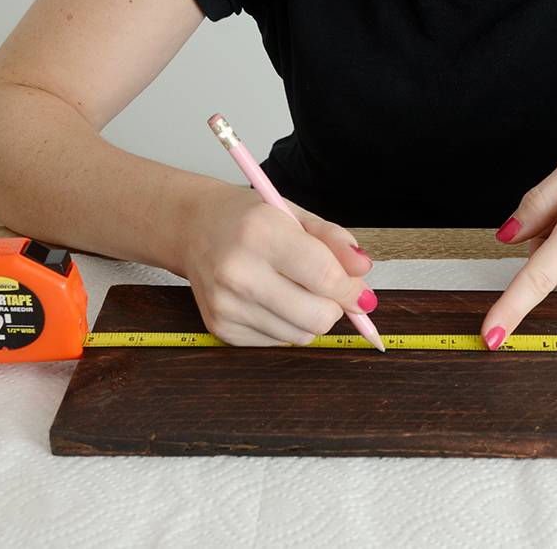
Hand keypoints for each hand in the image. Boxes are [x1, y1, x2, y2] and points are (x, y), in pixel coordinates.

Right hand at [180, 185, 376, 345]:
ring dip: (310, 317)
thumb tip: (363, 270)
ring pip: (301, 335)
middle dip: (335, 307)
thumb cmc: (249, 219)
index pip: (325, 276)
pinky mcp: (221, 328)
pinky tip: (270, 299)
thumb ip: (335, 241)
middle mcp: (238, 272)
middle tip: (328, 289)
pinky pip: (279, 342)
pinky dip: (286, 325)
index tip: (362, 293)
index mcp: (260, 233)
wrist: (193, 228)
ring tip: (293, 288)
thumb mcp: (296, 215)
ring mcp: (226, 304)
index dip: (353, 290)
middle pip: (317, 316)